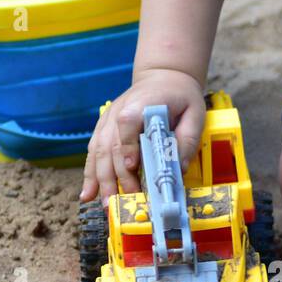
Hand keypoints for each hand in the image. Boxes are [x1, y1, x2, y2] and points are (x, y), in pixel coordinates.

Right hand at [80, 68, 205, 202]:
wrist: (163, 78)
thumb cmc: (179, 97)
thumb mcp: (194, 114)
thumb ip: (187, 139)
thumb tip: (180, 168)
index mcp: (140, 105)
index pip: (128, 124)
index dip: (128, 147)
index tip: (133, 167)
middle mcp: (117, 112)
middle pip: (110, 146)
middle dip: (114, 177)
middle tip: (119, 201)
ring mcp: (107, 121)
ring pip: (97, 152)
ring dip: (99, 180)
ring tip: (103, 203)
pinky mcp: (104, 129)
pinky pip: (93, 152)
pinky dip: (89, 174)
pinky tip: (87, 193)